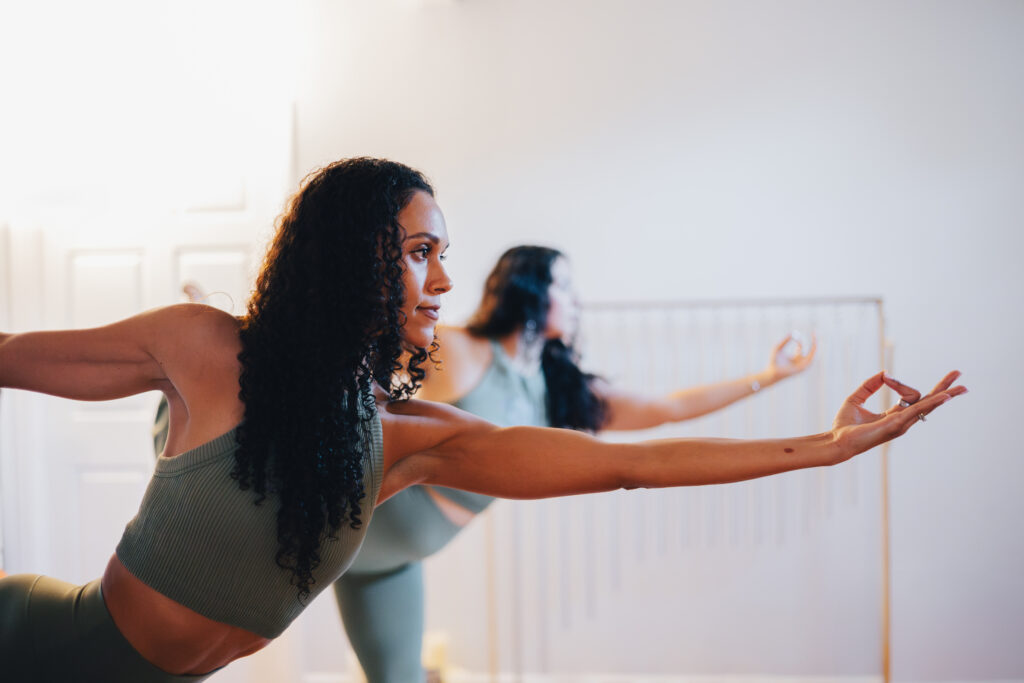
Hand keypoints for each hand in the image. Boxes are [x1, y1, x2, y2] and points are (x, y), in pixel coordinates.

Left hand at [767, 332, 816, 381]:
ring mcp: (802, 366)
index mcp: (795, 358)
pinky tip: (808, 347)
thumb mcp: (778, 348)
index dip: (799, 341)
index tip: (796, 336)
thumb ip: (784, 341)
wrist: (772, 371)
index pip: (800, 348)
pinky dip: (811, 353)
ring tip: (814, 338)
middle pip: (811, 352)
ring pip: (811, 355)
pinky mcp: (802, 368)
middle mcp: (800, 362)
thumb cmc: (773, 361)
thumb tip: (791, 333)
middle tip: (814, 334)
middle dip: (814, 343)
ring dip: (814, 347)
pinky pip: (809, 360)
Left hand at [830, 370, 966, 461]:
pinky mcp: (896, 425)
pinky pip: (917, 410)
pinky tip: (944, 397)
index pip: (910, 395)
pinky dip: (931, 402)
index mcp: (895, 415)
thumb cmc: (844, 426)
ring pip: (927, 405)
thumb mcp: (856, 399)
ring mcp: (901, 424)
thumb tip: (884, 373)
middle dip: (943, 388)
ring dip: (943, 394)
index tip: (886, 377)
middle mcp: (902, 420)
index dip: (898, 382)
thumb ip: (869, 385)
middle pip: (928, 402)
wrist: (836, 441)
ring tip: (962, 387)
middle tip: (958, 375)